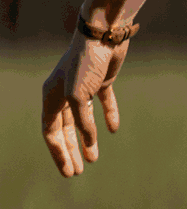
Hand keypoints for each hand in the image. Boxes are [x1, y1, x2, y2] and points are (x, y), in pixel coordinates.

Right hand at [42, 31, 128, 177]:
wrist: (104, 35)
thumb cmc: (85, 63)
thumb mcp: (78, 96)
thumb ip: (82, 121)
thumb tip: (89, 141)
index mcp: (51, 96)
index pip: (51, 131)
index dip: (59, 153)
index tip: (69, 172)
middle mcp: (63, 93)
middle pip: (65, 129)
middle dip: (70, 151)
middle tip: (78, 173)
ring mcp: (83, 87)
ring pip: (83, 120)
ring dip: (87, 140)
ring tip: (94, 159)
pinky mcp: (101, 81)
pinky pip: (103, 103)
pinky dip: (107, 116)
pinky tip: (113, 130)